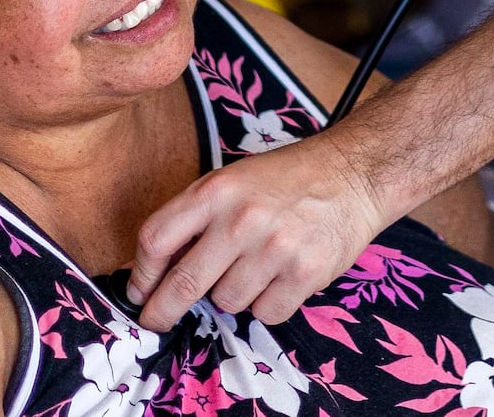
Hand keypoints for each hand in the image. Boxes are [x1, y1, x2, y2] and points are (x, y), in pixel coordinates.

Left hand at [129, 129, 390, 329]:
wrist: (355, 173)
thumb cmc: (289, 178)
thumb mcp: (234, 180)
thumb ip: (197, 217)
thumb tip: (156, 269)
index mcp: (216, 191)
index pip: (156, 239)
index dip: (140, 275)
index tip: (139, 292)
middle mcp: (241, 219)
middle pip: (183, 283)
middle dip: (163, 312)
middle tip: (157, 321)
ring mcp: (274, 248)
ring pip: (227, 303)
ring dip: (233, 296)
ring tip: (255, 268)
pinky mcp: (305, 273)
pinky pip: (266, 313)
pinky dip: (269, 304)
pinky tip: (281, 277)